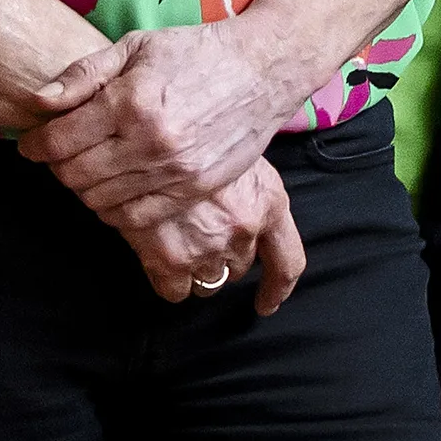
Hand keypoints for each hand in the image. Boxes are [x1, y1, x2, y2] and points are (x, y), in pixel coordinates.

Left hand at [22, 22, 315, 221]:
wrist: (264, 69)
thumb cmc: (197, 52)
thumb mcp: (136, 46)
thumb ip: (83, 74)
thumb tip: (38, 102)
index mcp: (130, 101)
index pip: (58, 142)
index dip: (35, 145)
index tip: (32, 142)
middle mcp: (150, 141)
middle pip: (73, 175)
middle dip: (58, 165)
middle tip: (63, 152)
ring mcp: (174, 170)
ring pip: (99, 200)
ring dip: (84, 187)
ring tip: (90, 166)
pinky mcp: (193, 189)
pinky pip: (135, 218)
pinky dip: (114, 210)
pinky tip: (116, 188)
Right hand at [119, 156, 307, 315]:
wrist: (152, 138)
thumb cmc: (197, 136)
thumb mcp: (239, 151)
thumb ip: (248, 190)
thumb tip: (244, 206)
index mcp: (268, 202)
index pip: (288, 262)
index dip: (277, 288)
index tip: (267, 304)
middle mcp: (244, 230)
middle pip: (239, 268)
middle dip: (224, 258)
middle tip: (202, 235)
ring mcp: (209, 248)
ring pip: (209, 282)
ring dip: (198, 270)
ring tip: (180, 241)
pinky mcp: (172, 261)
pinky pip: (176, 290)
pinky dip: (169, 280)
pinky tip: (159, 256)